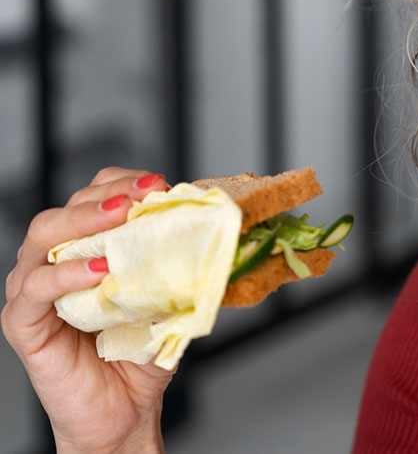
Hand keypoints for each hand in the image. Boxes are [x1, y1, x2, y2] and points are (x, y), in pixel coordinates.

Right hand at [2, 167, 173, 453]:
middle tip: (138, 197)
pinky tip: (96, 271)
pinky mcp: (23, 323)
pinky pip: (35, 289)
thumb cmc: (141, 353)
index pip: (93, 198)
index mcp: (85, 249)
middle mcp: (53, 262)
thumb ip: (180, 264)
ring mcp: (32, 291)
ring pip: (42, 238)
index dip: (122, 184)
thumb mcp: (168, 298)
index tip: (158, 183)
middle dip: (103, 197)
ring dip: (83, 222)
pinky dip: (64, 274)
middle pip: (65, 210)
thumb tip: (218, 230)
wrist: (126, 411)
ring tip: (120, 218)